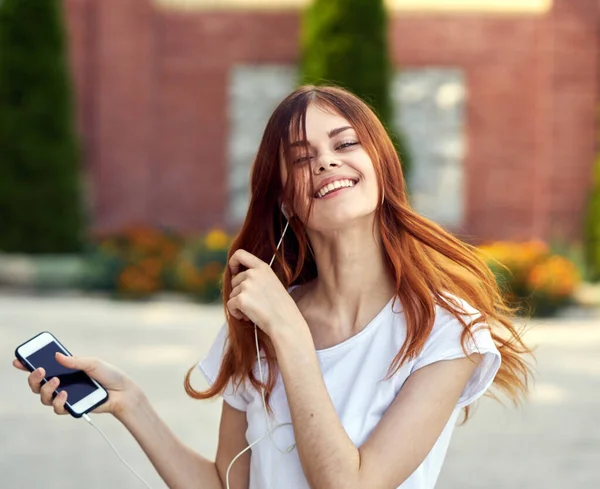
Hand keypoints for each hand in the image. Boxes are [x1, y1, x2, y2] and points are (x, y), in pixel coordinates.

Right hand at [12, 354, 141, 418]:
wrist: (122, 392)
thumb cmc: (109, 375)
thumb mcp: (93, 363)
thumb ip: (75, 361)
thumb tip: (56, 356)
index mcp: (66, 369)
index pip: (44, 367)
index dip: (28, 365)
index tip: (18, 360)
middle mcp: (62, 383)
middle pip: (37, 384)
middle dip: (33, 378)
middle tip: (40, 370)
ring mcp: (65, 396)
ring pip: (44, 397)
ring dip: (46, 389)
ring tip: (56, 381)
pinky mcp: (71, 407)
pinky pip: (57, 408)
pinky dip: (59, 401)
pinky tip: (66, 394)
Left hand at [227, 249, 306, 338]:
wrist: (285, 322)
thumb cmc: (280, 307)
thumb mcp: (271, 283)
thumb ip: (256, 277)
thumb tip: (234, 278)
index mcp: (263, 267)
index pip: (239, 254)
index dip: (233, 262)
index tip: (234, 272)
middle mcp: (253, 273)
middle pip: (234, 280)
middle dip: (240, 293)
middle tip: (254, 304)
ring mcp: (246, 285)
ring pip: (232, 294)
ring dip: (239, 305)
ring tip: (254, 311)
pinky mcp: (241, 299)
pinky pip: (230, 305)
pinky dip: (235, 313)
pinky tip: (247, 317)